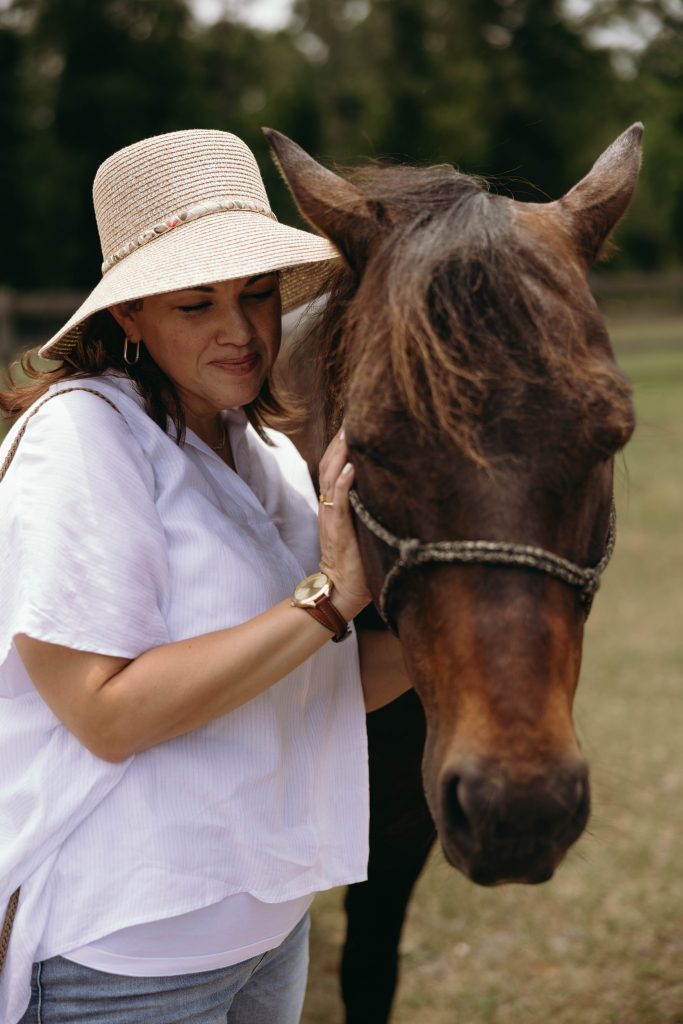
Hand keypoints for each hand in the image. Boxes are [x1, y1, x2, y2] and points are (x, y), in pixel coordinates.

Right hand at [318, 428, 371, 621]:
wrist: (343, 591)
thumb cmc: (360, 561)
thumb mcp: (365, 526)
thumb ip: (371, 505)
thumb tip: (395, 485)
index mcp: (337, 503)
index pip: (336, 465)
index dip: (343, 442)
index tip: (355, 419)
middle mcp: (331, 506)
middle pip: (330, 463)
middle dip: (341, 439)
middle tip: (352, 414)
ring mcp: (332, 518)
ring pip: (331, 477)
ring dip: (340, 453)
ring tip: (348, 430)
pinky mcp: (337, 532)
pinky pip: (338, 504)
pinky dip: (343, 485)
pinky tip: (350, 469)